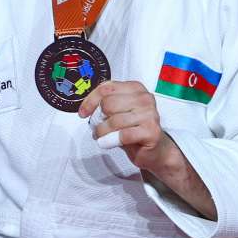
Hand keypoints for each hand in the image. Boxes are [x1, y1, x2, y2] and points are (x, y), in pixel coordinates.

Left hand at [79, 80, 214, 218]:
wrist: (155, 150)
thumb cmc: (134, 130)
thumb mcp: (118, 112)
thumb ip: (105, 105)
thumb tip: (86, 108)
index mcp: (136, 88)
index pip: (106, 88)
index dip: (90, 101)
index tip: (82, 113)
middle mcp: (145, 98)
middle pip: (108, 103)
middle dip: (97, 119)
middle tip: (98, 129)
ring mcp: (150, 114)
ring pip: (114, 120)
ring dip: (102, 132)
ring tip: (102, 137)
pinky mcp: (151, 131)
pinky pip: (123, 135)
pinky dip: (111, 141)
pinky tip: (107, 143)